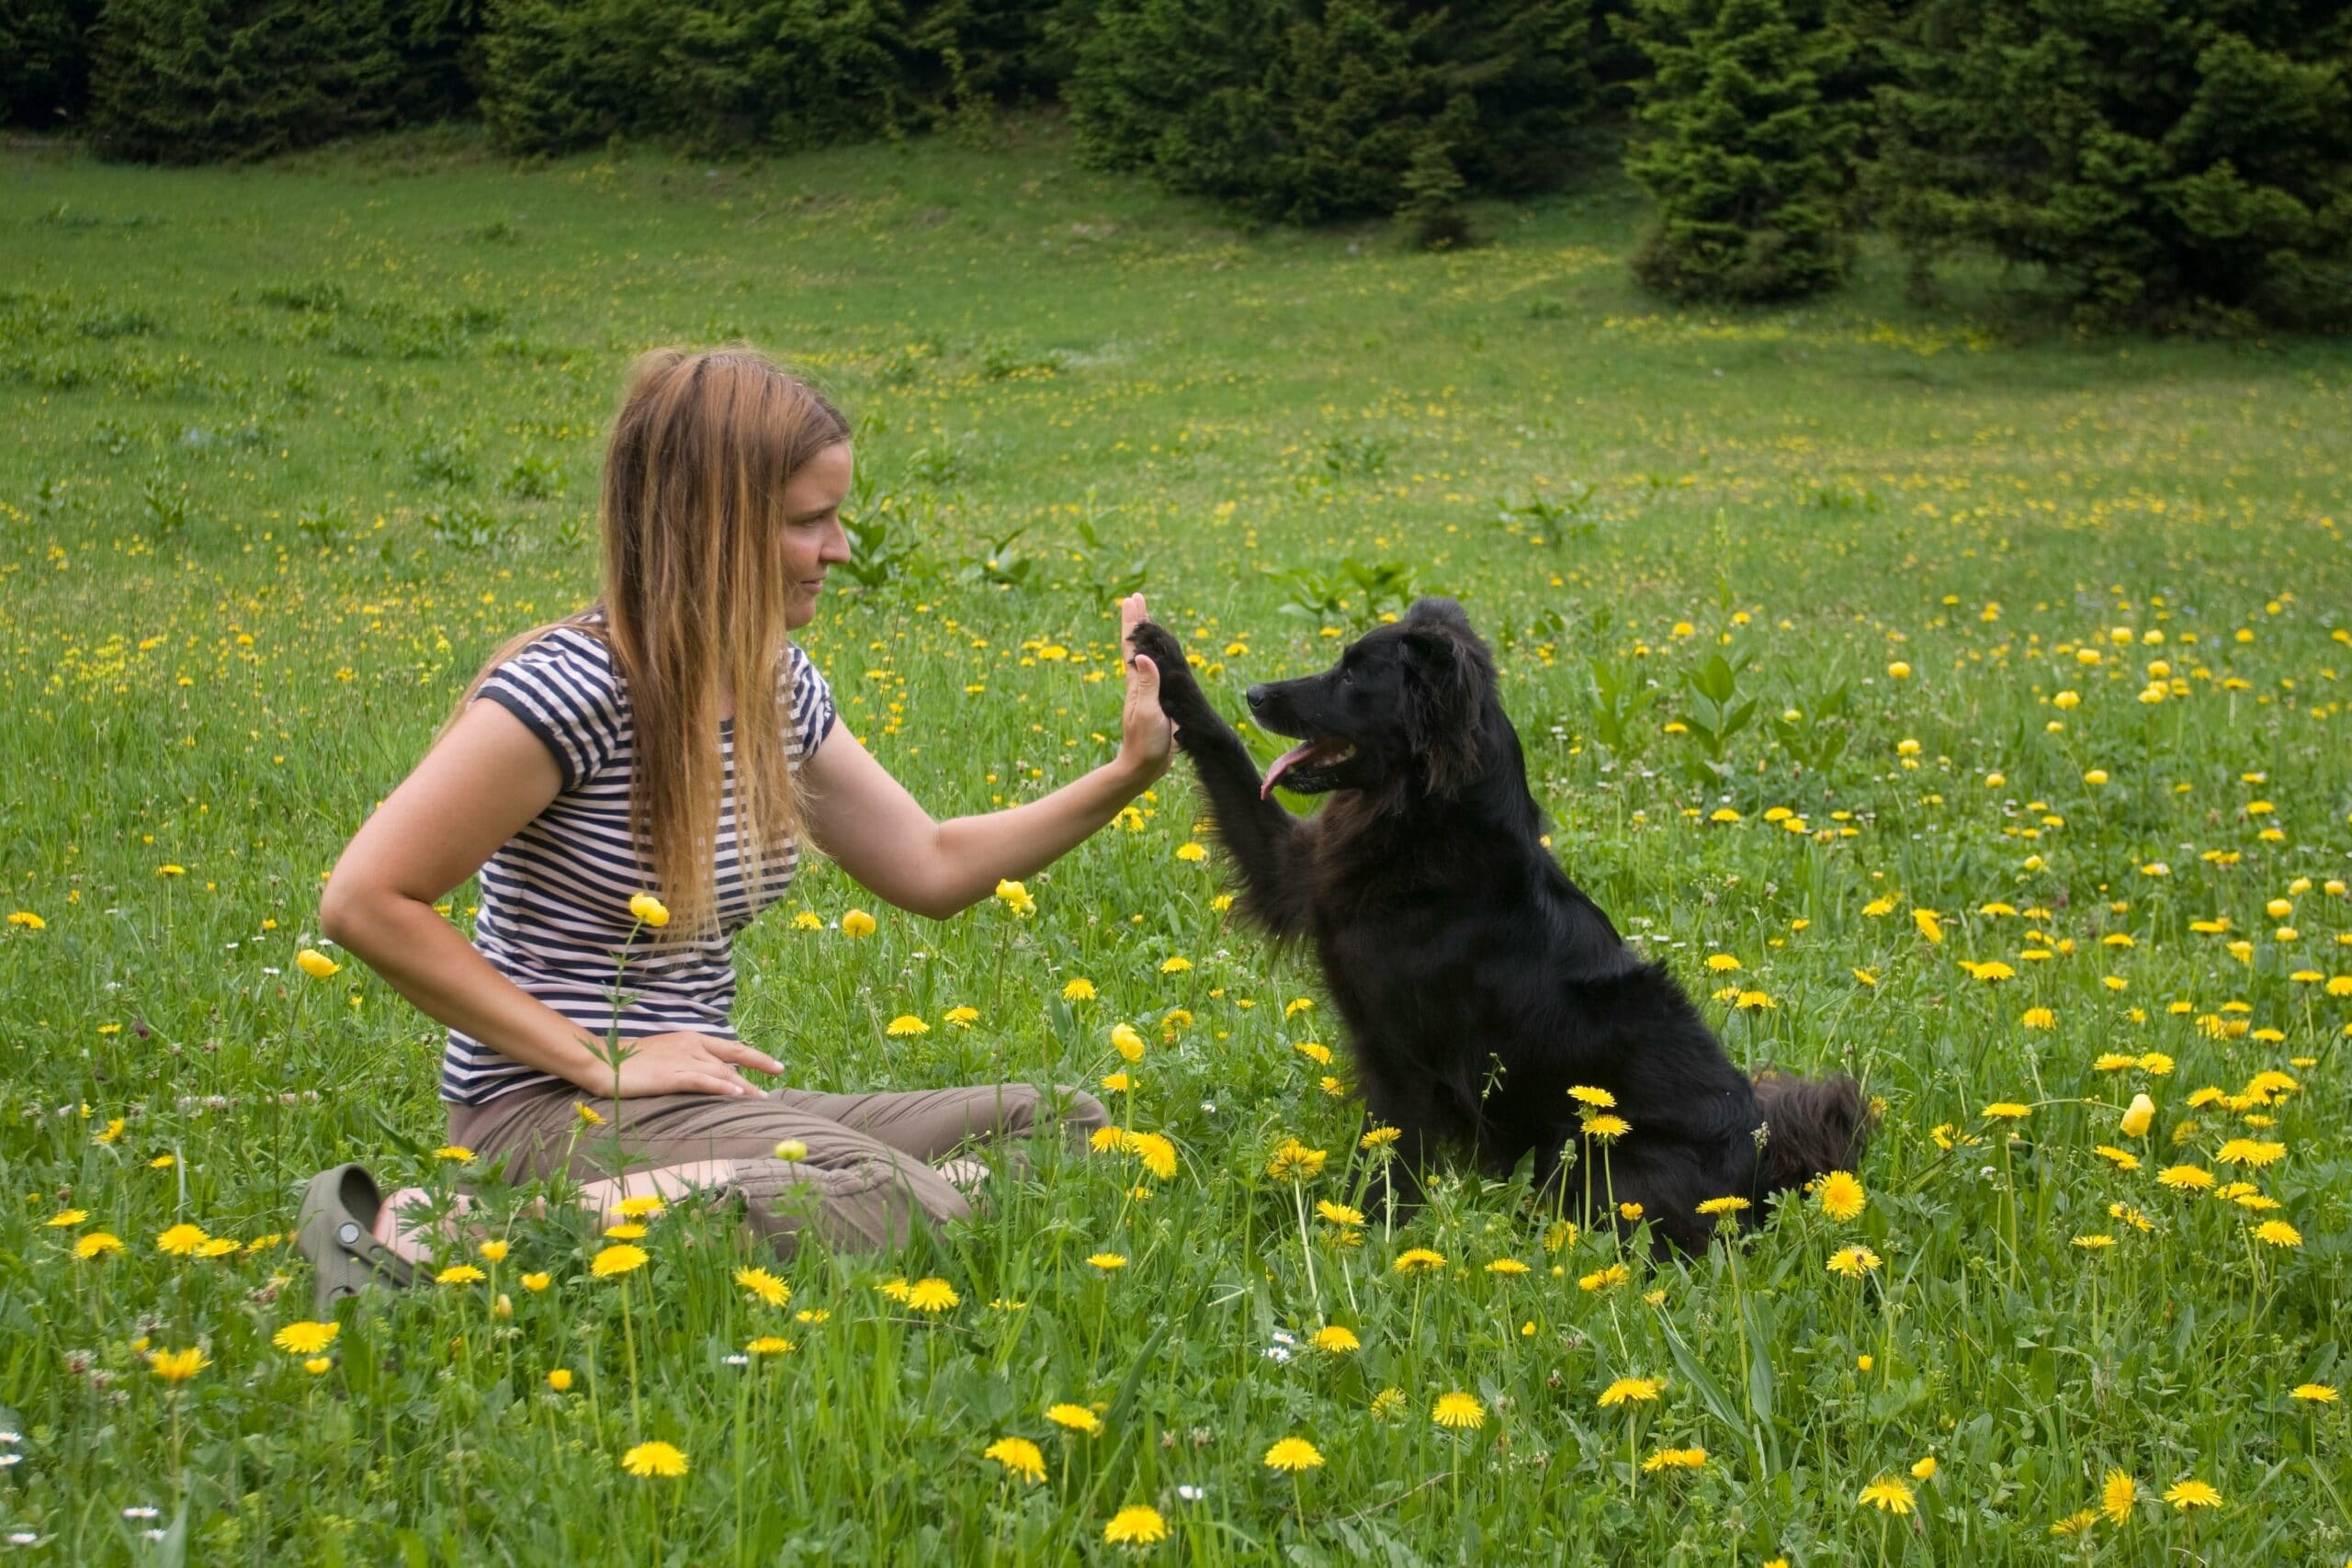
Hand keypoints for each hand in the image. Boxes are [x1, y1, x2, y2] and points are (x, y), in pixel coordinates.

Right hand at [595, 1031, 782, 1097]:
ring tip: (762, 1099)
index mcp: (691, 1039)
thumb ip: (688, 1062)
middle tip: (779, 1076)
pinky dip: (722, 1088)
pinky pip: (702, 1082)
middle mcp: (691, 1046)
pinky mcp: (671, 1076)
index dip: (755, 1056)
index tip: (776, 1066)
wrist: (603, 1062)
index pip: (731, 1047)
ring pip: (722, 1073)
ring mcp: (682, 1060)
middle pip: (732, 1059)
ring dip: (745, 1087)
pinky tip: (737, 1096)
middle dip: (758, 1067)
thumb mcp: (665, 1057)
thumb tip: (709, 1075)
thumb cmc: (631, 1062)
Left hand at [1116, 592, 1174, 782]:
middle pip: (1136, 646)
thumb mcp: (1147, 713)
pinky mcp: (1156, 702)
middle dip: (1137, 622)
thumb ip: (1147, 685)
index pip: (1132, 646)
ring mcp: (1147, 692)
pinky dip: (1156, 656)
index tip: (1132, 600)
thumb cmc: (1145, 742)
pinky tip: (1157, 656)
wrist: (1143, 766)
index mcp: (1137, 684)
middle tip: (1136, 598)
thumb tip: (1142, 656)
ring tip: (1145, 619)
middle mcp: (1140, 683)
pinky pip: (1156, 671)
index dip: (1133, 623)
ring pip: (1146, 656)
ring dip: (1146, 636)